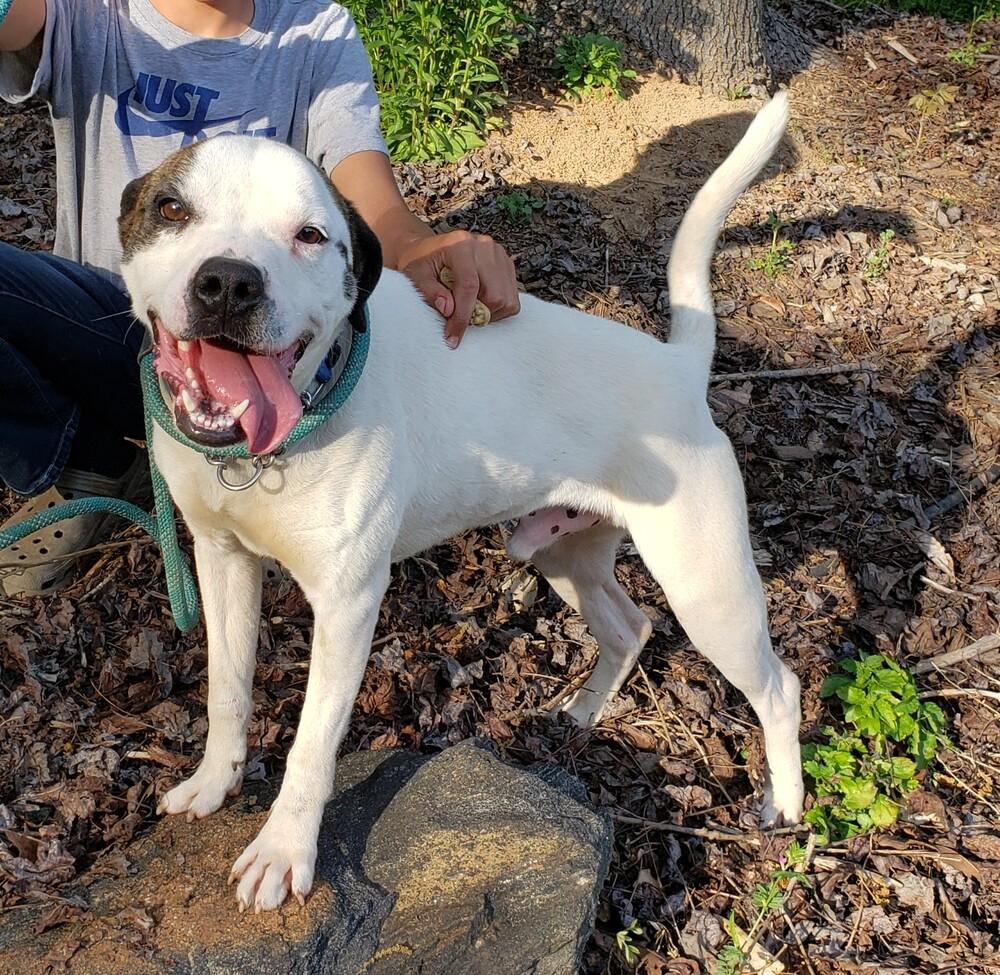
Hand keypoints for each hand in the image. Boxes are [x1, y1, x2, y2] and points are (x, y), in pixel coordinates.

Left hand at [398, 230, 519, 347]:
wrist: (430, 249)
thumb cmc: (421, 262)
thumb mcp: (415, 276)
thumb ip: (430, 292)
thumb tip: (448, 310)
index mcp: (460, 245)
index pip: (469, 286)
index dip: (462, 317)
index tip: (452, 338)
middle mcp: (484, 246)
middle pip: (494, 295)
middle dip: (477, 316)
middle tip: (459, 321)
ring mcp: (498, 254)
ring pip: (507, 300)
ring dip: (489, 314)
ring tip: (469, 310)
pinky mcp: (506, 264)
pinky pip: (512, 298)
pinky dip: (498, 310)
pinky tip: (480, 304)